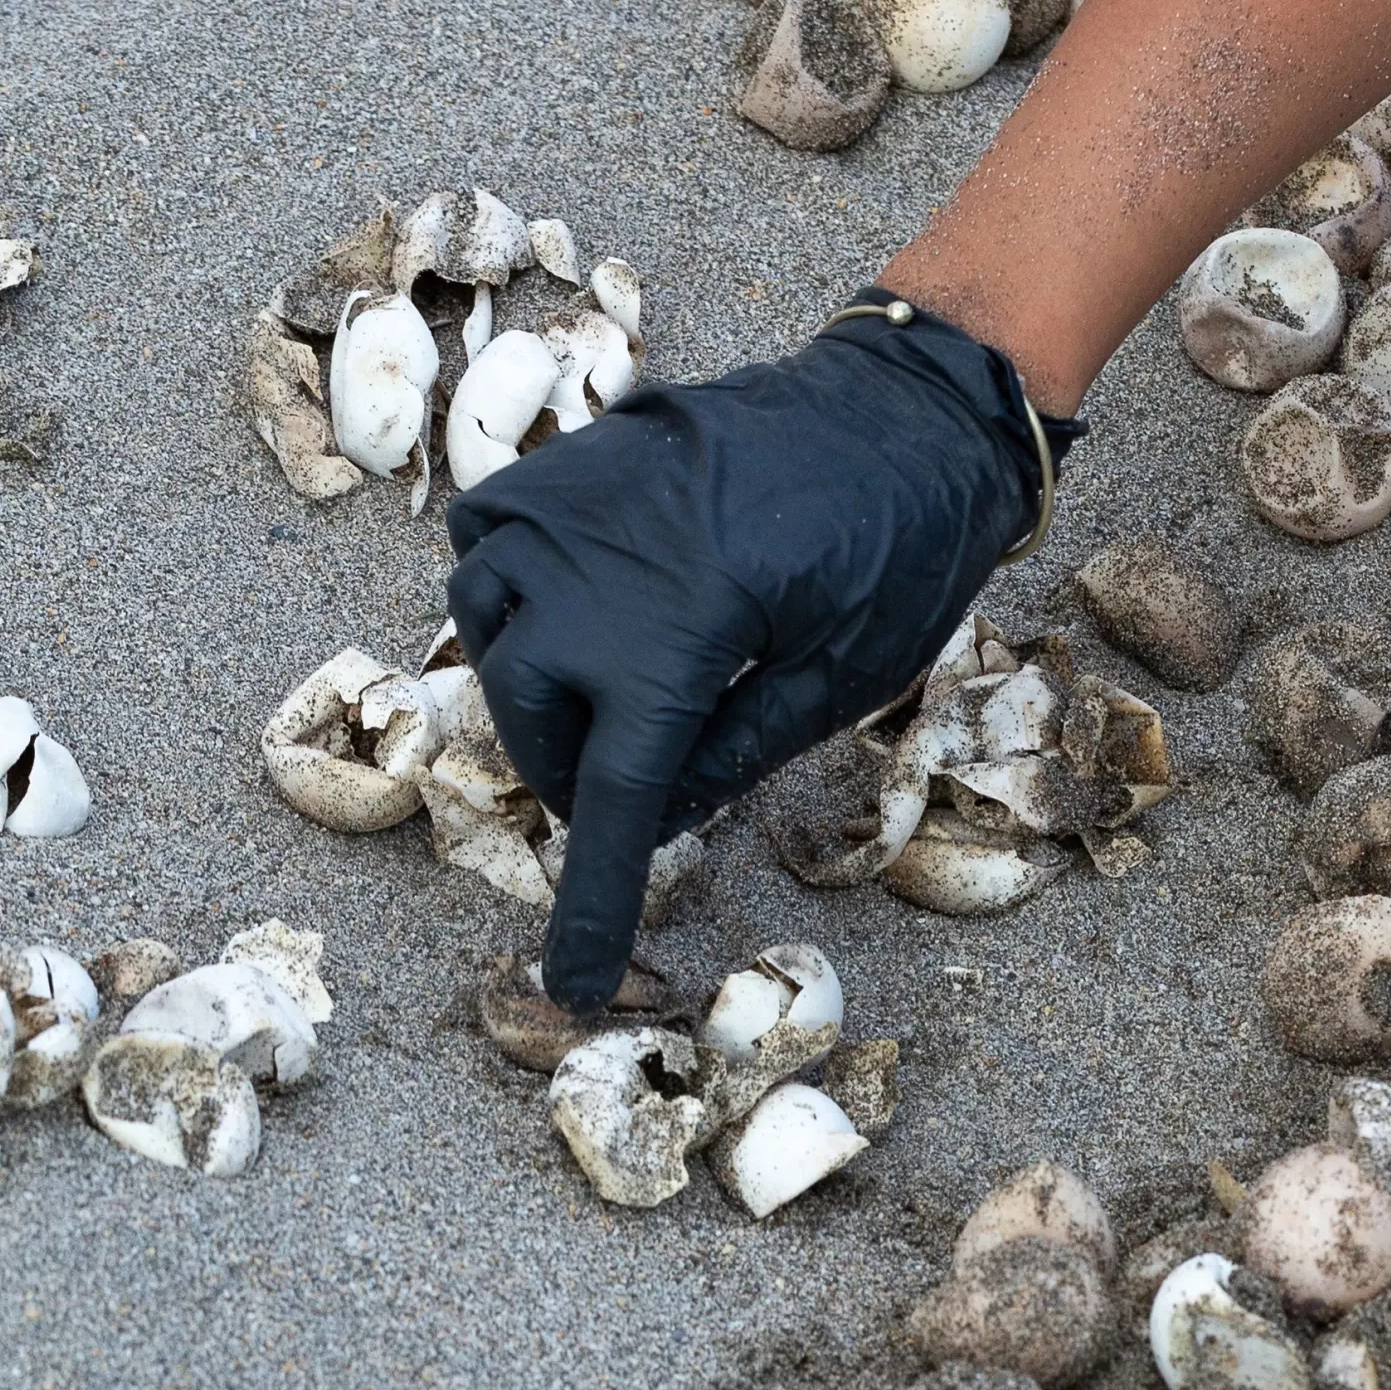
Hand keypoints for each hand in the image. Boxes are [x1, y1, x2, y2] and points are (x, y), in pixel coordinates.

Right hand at [444, 298, 1068, 1004]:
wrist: (902, 407)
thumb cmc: (899, 546)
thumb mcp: (839, 680)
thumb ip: (731, 755)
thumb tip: (652, 821)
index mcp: (676, 635)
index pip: (614, 801)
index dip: (592, 901)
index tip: (572, 981)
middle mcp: (595, 568)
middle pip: (536, 719)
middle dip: (577, 775)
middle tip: (635, 792)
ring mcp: (568, 503)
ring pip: (489, 632)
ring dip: (536, 692)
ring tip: (604, 711)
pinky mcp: (565, 462)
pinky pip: (488, 546)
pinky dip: (512, 597)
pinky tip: (572, 619)